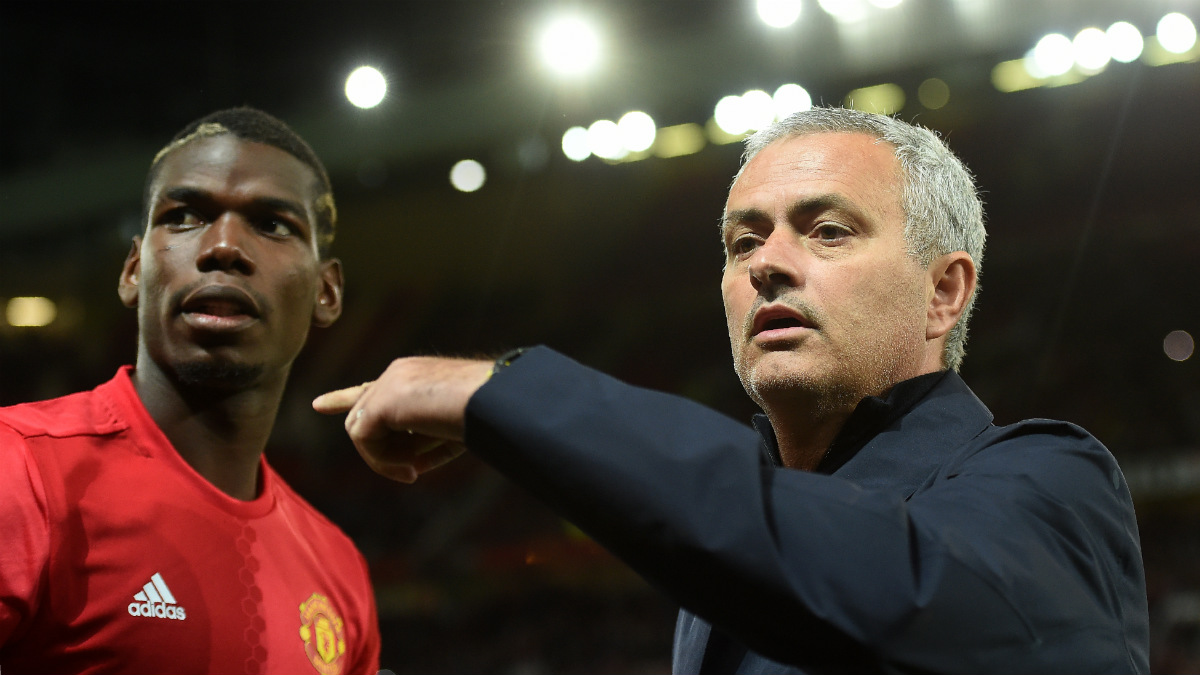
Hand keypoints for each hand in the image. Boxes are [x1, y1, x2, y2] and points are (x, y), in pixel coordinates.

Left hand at [312, 357, 492, 482]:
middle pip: (368, 422)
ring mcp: (386, 385)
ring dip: (387, 459)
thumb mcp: (453, 428)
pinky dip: (383, 462)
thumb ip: (424, 440)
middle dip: (385, 453)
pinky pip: (364, 441)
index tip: (318, 405)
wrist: (490, 398)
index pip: (371, 389)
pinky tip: (410, 469)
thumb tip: (406, 465)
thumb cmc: (484, 414)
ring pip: (362, 433)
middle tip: (412, 472)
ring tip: (414, 470)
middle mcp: (395, 375)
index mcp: (413, 376)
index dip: (343, 398)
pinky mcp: (380, 402)